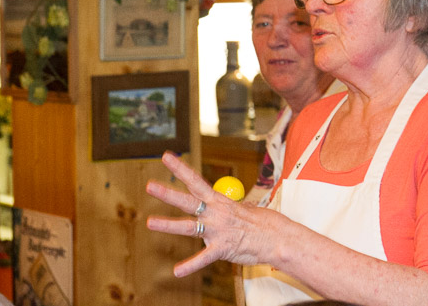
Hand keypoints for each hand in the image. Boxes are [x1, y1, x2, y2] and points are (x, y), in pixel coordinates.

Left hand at [145, 151, 280, 276]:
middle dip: (168, 193)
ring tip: (149, 222)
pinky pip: (203, 258)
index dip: (180, 169)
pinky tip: (177, 272)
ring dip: (168, 224)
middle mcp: (216, 213)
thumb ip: (228, 208)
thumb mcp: (244, 209)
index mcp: (220, 201)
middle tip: (150, 185)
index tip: (166, 157)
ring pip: (188, 226)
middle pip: (188, 201)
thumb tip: (224, 204)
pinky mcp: (222, 248)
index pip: (197, 182)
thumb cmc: (263, 223)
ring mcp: (217, 231)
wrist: (277, 237)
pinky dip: (190, 265)